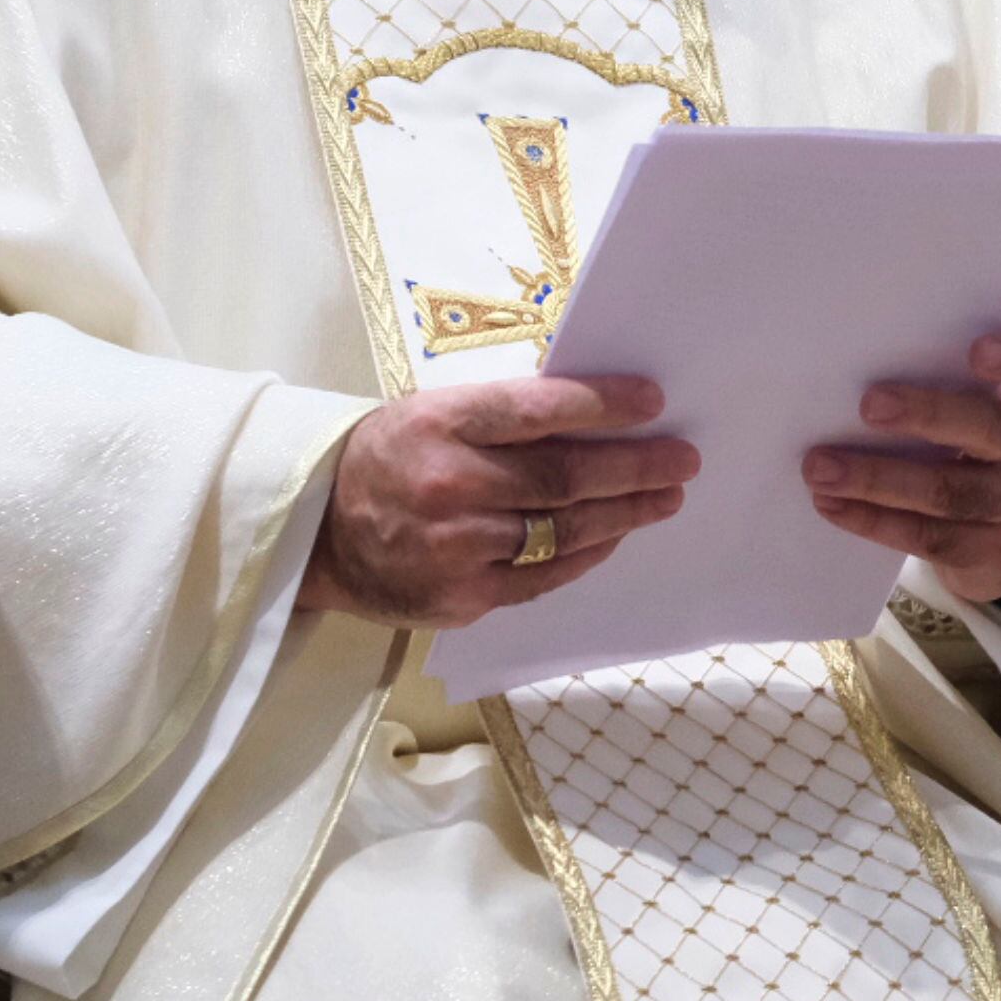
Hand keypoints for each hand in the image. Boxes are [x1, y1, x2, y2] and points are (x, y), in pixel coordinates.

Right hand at [300, 375, 698, 629]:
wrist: (317, 531)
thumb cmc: (390, 456)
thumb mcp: (433, 412)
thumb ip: (502, 415)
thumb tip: (595, 412)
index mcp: (440, 424)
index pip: (536, 410)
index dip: (601, 405)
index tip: (653, 401)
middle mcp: (449, 486)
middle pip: (562, 477)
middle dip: (634, 467)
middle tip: (683, 459)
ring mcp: (456, 549)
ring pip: (562, 531)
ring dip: (624, 514)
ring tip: (665, 498)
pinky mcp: (462, 598)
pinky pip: (542, 577)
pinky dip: (586, 554)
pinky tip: (614, 534)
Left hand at [804, 333, 1000, 604]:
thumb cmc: (989, 436)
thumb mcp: (994, 402)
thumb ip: (955, 376)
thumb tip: (870, 354)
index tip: (976, 349)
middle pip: (993, 431)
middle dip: (928, 416)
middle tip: (869, 405)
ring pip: (949, 493)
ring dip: (877, 479)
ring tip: (821, 467)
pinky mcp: (988, 552)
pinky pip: (926, 536)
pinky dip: (873, 520)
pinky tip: (832, 503)